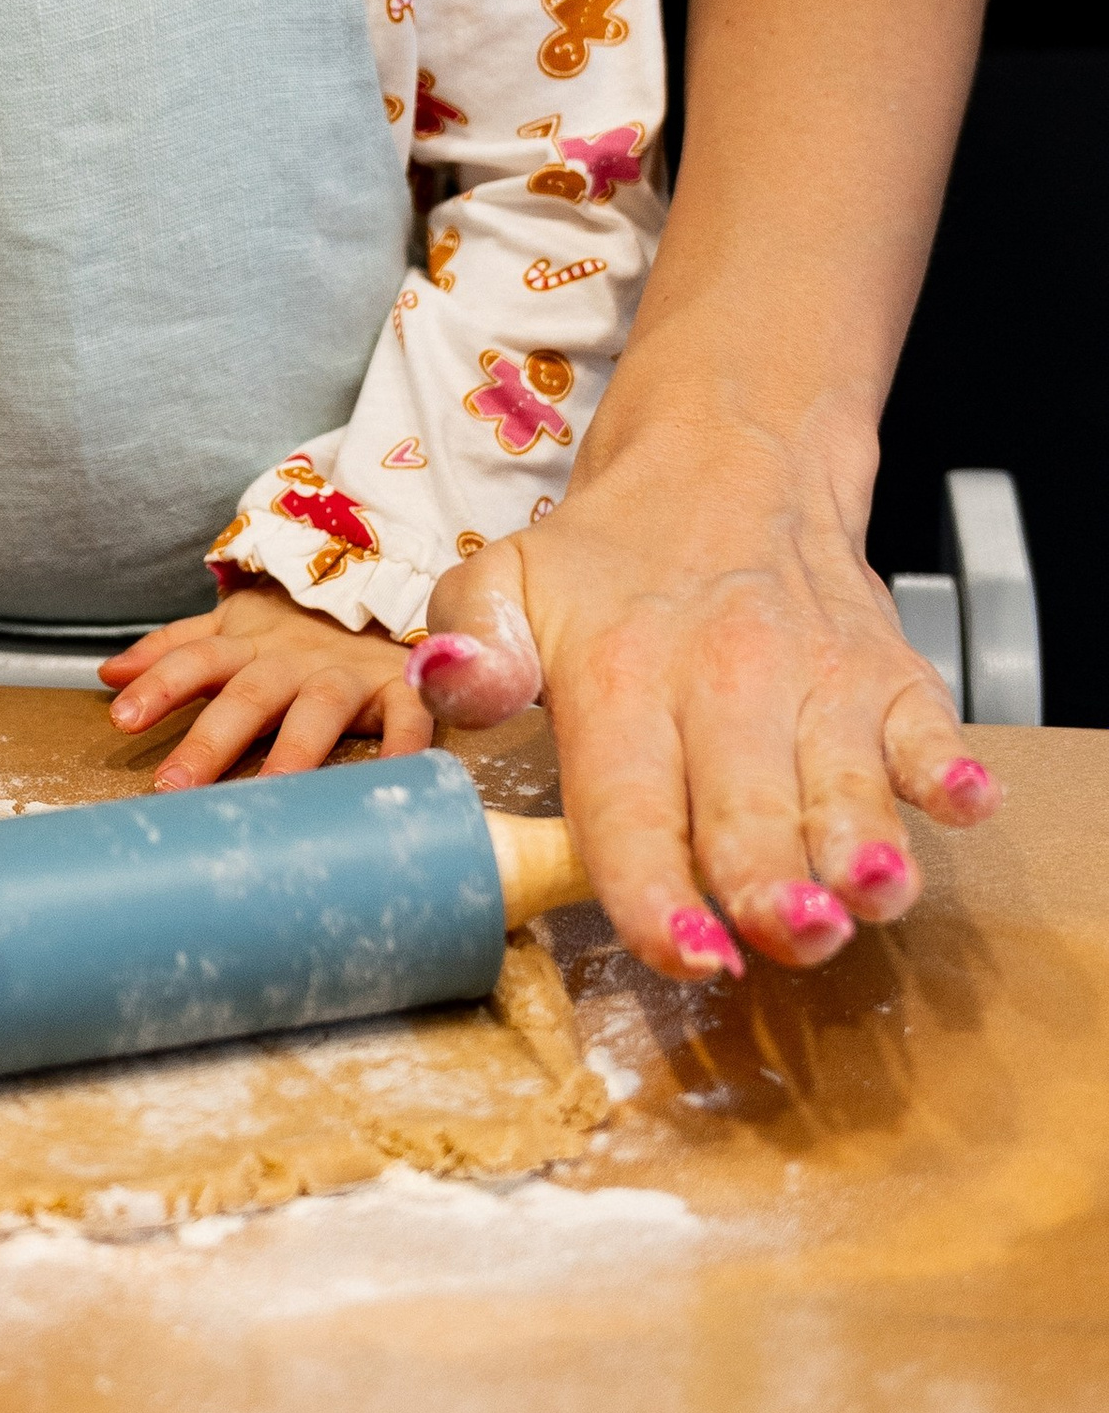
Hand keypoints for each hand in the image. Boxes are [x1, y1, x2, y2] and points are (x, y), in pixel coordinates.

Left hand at [100, 580, 422, 784]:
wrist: (385, 589)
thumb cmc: (296, 626)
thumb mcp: (230, 627)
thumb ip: (173, 649)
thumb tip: (108, 675)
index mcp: (248, 645)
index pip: (195, 659)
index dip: (160, 684)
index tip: (120, 719)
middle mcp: (293, 658)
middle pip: (248, 694)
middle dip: (210, 738)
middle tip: (173, 786)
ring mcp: (347, 671)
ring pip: (319, 705)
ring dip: (296, 748)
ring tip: (272, 794)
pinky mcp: (398, 686)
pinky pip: (407, 713)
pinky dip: (403, 744)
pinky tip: (393, 778)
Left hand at [425, 410, 994, 985]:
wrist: (727, 461)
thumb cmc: (609, 561)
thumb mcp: (506, 581)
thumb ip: (467, 643)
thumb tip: (449, 683)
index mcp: (620, 677)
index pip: (631, 804)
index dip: (655, 889)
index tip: (681, 952)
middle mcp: (725, 681)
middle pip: (750, 812)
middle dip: (772, 886)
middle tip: (788, 936)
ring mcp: (819, 680)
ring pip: (846, 785)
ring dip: (863, 845)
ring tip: (869, 893)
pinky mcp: (892, 677)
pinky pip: (931, 728)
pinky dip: (950, 768)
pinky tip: (962, 801)